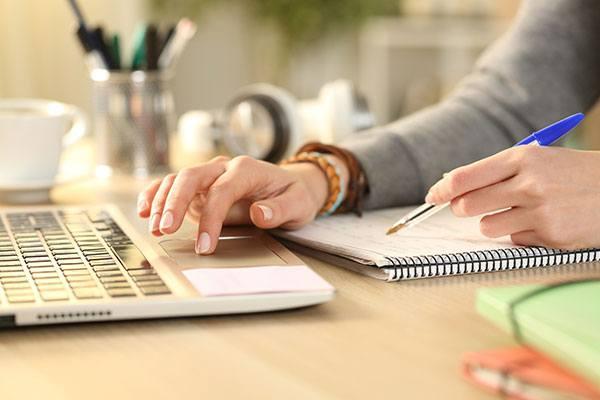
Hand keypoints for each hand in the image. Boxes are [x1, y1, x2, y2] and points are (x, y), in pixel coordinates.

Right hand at [137, 155, 331, 254]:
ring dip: (162, 201)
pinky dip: (157, 194)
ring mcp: (210, 177)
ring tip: (154, 226)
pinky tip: (145, 209)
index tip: (205, 245)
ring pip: (178, 180)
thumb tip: (258, 214)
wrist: (291, 186)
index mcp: (247, 169)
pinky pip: (174, 186)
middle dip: (174, 202)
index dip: (211, 218)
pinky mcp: (201, 188)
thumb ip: (280, 209)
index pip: (222, 191)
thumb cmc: (294, 195)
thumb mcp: (298, 204)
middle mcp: (224, 168)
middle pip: (191, 177)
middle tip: (165, 229)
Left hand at [425, 146, 599, 248]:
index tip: (433, 196)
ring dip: (496, 222)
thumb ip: (495, 171)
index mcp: (522, 158)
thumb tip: (451, 183)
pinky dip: (522, 234)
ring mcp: (540, 212)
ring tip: (521, 211)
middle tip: (472, 206)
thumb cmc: (571, 173)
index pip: (465, 177)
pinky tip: (544, 222)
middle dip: (463, 208)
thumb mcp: (537, 160)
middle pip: (468, 205)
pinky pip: (515, 240)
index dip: (443, 190)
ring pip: (487, 227)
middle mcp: (529, 184)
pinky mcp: (551, 237)